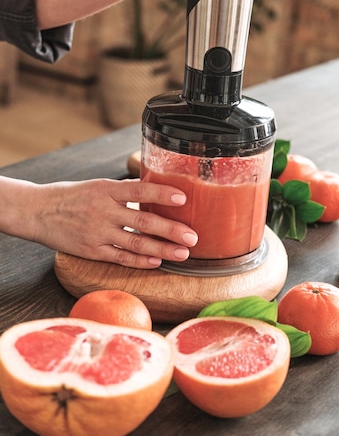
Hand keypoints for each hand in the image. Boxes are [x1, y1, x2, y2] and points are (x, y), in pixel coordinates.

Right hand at [7, 177, 197, 268]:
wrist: (37, 211)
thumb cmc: (71, 195)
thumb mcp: (97, 185)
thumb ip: (123, 191)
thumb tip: (154, 191)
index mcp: (107, 189)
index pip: (140, 189)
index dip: (162, 193)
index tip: (183, 198)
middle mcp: (104, 210)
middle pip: (143, 220)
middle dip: (171, 230)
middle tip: (192, 236)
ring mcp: (98, 232)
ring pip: (136, 243)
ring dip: (162, 249)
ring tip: (182, 253)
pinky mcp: (91, 250)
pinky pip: (120, 257)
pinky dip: (140, 261)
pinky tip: (156, 262)